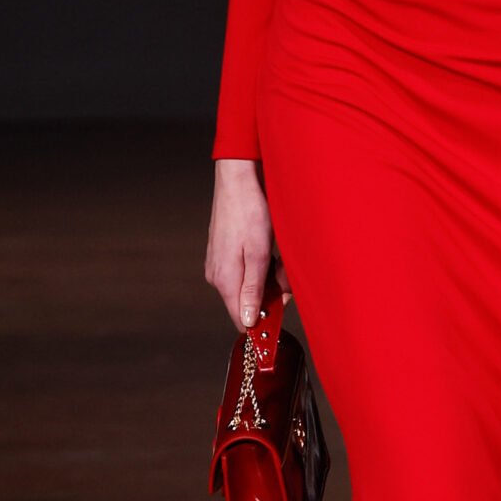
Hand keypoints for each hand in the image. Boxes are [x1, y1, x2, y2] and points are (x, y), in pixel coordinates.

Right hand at [205, 159, 289, 327]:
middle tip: (283, 272)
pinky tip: (266, 249)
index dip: (263, 320)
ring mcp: (218, 265)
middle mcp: (217, 276)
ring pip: (248, 287)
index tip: (283, 307)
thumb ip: (253, 289)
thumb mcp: (258, 252)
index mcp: (225, 279)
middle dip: (269, 294)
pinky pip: (245, 272)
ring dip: (266, 279)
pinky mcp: (223, 255)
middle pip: (246, 303)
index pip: (241, 320)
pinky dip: (259, 266)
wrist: (238, 179)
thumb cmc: (250, 210)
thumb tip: (247, 321)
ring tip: (275, 256)